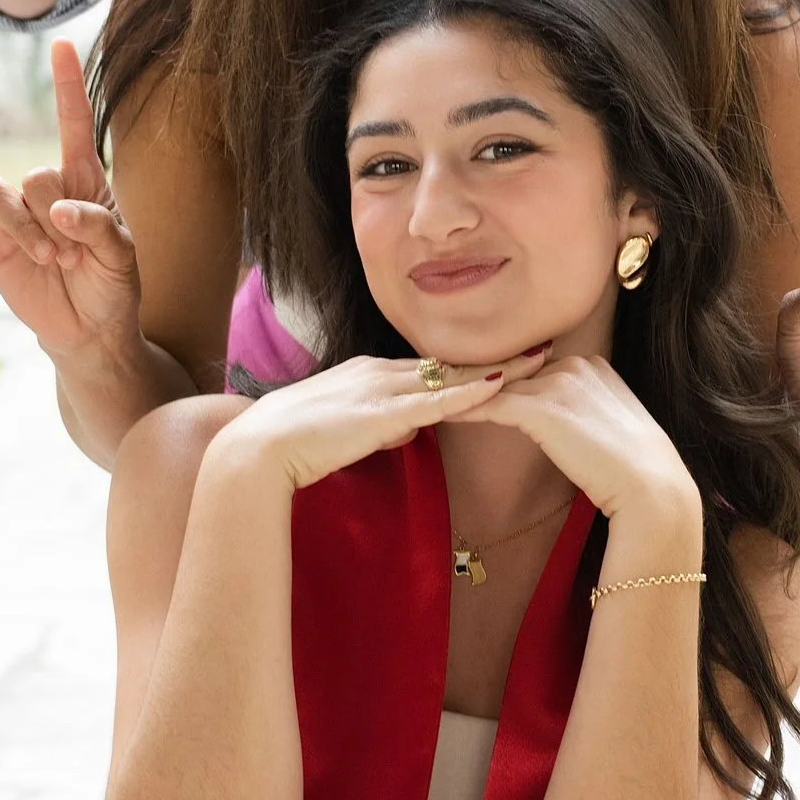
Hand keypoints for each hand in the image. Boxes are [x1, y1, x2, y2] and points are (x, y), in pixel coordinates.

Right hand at [0, 41, 138, 370]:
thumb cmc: (112, 284)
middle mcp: (47, 187)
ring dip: (24, 230)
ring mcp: (15, 210)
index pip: (75, 124)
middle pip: (36, 174)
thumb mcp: (123, 256)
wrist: (87, 329)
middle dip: (55, 219)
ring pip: (2, 194)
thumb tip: (57, 211)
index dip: (68, 86)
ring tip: (50, 259)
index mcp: (87, 180)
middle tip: (73, 254)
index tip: (61, 44)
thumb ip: (99, 226)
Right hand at [225, 345, 552, 494]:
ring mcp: (380, 389)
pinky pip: (435, 401)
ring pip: (451, 377)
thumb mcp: (343, 430)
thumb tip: (405, 428)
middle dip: (497, 360)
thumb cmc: (291, 445)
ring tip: (537, 362)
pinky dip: (470, 393)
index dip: (471, 365)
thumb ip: (377, 425)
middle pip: (450, 364)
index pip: (430, 368)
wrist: (257, 450)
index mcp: (368, 375)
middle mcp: (379, 373)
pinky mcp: (380, 413)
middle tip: (541, 350)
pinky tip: (500, 387)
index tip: (507, 361)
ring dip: (497, 371)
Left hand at [452, 350, 696, 535]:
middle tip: (442, 386)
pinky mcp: (543, 409)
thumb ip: (588, 416)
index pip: (538, 371)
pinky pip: (490, 404)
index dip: (510, 383)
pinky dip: (464, 408)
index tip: (479, 388)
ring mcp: (560, 384)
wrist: (652, 491)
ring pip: (499, 385)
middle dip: (481, 382)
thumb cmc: (635, 472)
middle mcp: (576, 366)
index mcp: (595, 367)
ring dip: (466, 392)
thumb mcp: (613, 431)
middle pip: (516, 373)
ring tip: (432, 396)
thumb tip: (570, 429)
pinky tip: (439, 412)